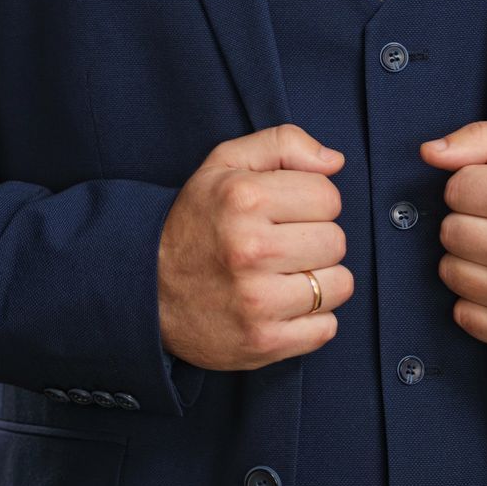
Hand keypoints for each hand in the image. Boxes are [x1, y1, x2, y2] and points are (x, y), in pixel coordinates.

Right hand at [157, 123, 355, 371]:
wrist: (146, 290)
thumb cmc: (196, 222)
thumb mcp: (225, 165)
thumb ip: (282, 144)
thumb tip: (335, 161)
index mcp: (244, 199)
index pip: (328, 196)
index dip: (311, 202)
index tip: (284, 213)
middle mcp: (250, 249)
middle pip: (337, 241)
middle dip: (315, 240)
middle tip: (281, 246)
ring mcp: (257, 301)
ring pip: (340, 284)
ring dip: (319, 281)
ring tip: (282, 276)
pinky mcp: (264, 342)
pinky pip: (327, 327)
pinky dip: (312, 320)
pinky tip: (281, 307)